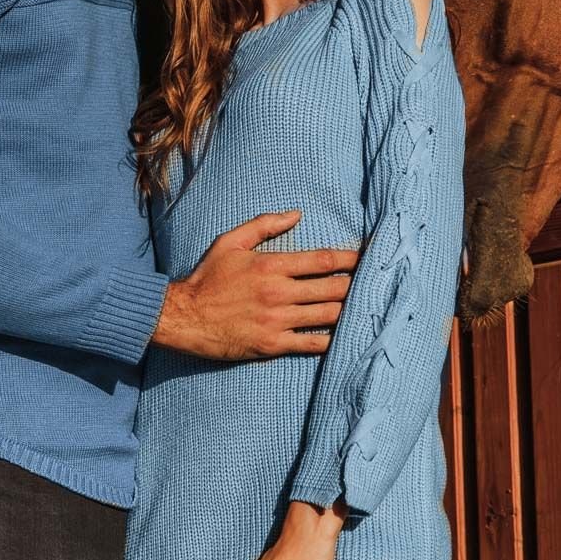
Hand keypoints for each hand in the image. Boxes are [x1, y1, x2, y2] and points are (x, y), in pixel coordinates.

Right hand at [152, 211, 358, 359]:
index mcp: (270, 265)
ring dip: (350, 309)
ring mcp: (278, 321)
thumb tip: (296, 215)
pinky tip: (345, 334)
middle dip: (358, 284)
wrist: (185, 317)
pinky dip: (333, 339)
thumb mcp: (230, 242)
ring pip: (329, 315)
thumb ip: (264, 225)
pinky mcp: (274, 345)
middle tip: (375, 281)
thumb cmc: (207, 278)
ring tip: (366, 305)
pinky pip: (313, 343)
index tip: (369, 255)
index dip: (350, 258)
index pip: (322, 260)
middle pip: (333, 288)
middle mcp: (278, 293)